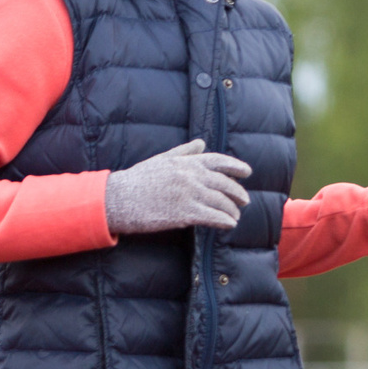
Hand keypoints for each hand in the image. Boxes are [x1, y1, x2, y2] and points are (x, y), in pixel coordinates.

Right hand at [105, 139, 251, 236]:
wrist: (120, 198)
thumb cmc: (138, 179)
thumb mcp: (162, 159)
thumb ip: (183, 152)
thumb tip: (201, 144)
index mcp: (186, 162)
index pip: (218, 161)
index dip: (236, 166)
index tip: (247, 172)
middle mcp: (191, 176)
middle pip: (224, 183)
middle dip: (238, 192)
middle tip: (244, 200)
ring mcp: (189, 195)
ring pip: (221, 202)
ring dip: (232, 210)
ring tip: (235, 216)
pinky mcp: (184, 214)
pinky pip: (212, 217)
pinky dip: (224, 221)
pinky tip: (230, 224)